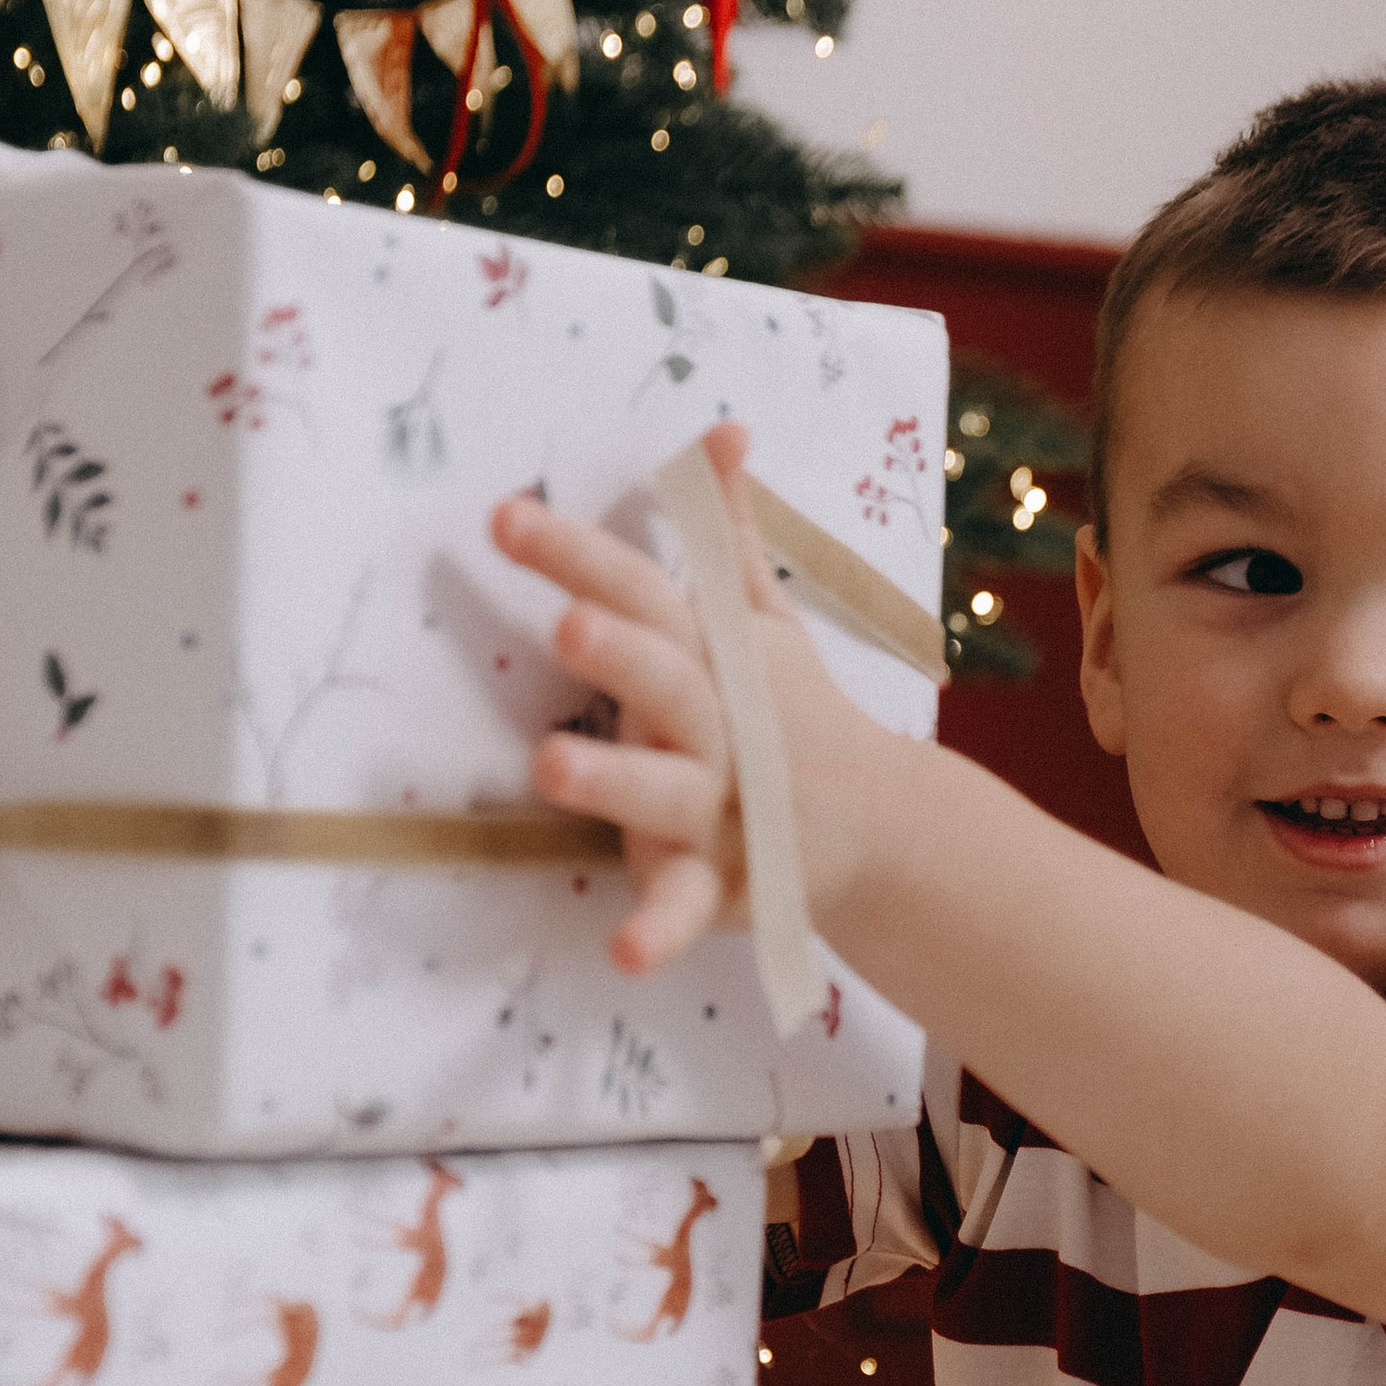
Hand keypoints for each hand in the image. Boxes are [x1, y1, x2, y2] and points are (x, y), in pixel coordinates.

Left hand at [493, 424, 790, 979]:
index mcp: (719, 657)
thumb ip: (731, 535)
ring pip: (667, 793)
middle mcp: (720, 726)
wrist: (881, 828)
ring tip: (549, 770)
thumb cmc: (795, 713)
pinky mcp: (724, 886)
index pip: (648, 591)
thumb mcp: (767, 620)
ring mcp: (723, 808)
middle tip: (570, 624)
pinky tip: (622, 952)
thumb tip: (721, 433)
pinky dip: (660, 930)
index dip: (578, 554)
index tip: (504, 517)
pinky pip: (688, 908)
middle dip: (624, 653)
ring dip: (615, 781)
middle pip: (670, 682)